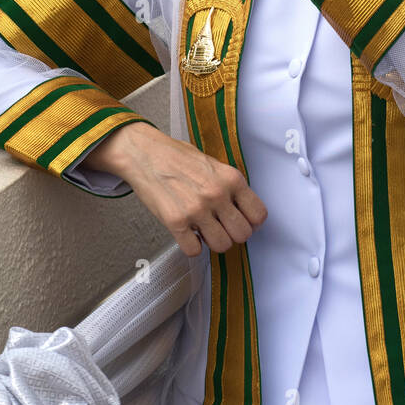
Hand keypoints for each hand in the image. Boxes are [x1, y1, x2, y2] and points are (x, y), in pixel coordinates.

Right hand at [89, 122, 267, 257]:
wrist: (145, 154)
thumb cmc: (177, 157)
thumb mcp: (214, 165)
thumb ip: (230, 187)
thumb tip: (243, 210)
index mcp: (231, 179)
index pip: (258, 215)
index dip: (251, 222)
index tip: (242, 221)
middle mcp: (217, 195)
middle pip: (242, 234)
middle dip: (233, 234)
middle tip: (221, 227)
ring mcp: (196, 210)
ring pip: (222, 245)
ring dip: (213, 242)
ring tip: (204, 231)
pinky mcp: (176, 222)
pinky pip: (194, 250)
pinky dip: (192, 246)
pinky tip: (188, 233)